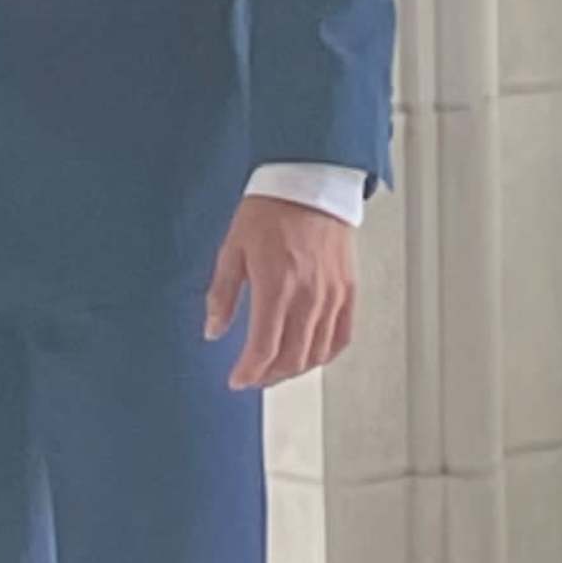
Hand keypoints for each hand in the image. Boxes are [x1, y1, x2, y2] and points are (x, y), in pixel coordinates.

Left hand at [203, 194, 357, 390]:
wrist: (309, 182)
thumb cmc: (270, 210)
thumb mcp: (233, 249)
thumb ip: (222, 294)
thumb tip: (213, 330)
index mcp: (276, 287)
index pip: (264, 349)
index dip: (248, 372)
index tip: (237, 380)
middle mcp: (308, 296)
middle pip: (291, 358)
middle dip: (268, 376)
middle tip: (253, 377)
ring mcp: (332, 295)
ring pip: (317, 353)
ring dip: (294, 369)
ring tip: (276, 370)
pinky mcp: (348, 289)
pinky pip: (342, 336)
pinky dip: (325, 354)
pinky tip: (311, 356)